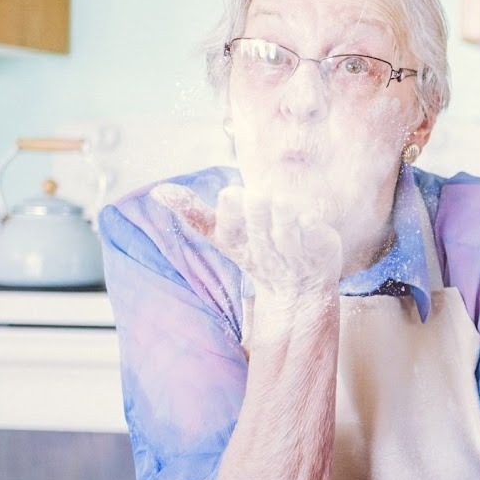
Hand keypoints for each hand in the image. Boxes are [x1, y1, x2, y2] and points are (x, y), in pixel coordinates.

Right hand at [151, 182, 341, 299]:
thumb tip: (158, 191)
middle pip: (258, 226)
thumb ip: (194, 213)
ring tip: (278, 201)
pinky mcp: (321, 248)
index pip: (229, 229)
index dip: (230, 213)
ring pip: (285, 231)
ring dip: (282, 214)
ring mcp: (295, 251)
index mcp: (240, 244)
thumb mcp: (225, 236)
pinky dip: (311, 226)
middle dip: (256, 209)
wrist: (300, 288)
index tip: (230, 195)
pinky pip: (315, 235)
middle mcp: (266, 249)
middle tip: (254, 195)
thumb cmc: (259, 253)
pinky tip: (308, 217)